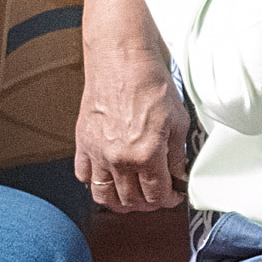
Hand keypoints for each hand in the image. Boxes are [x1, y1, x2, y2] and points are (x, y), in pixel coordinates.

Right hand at [74, 43, 189, 212]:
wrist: (121, 58)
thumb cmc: (150, 82)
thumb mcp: (178, 119)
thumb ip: (177, 154)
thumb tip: (178, 174)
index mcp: (145, 155)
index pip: (156, 195)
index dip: (168, 199)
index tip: (172, 194)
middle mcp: (118, 159)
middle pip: (131, 201)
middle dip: (147, 202)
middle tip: (155, 194)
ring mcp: (97, 153)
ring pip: (104, 196)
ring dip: (119, 201)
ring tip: (130, 195)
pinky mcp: (83, 142)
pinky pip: (83, 175)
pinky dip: (93, 182)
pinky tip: (107, 176)